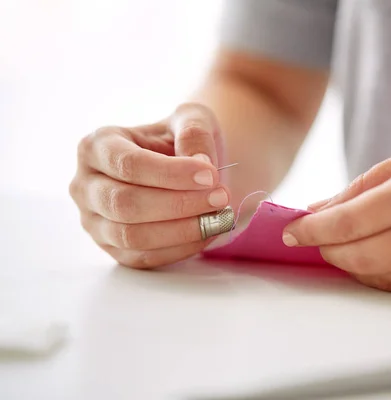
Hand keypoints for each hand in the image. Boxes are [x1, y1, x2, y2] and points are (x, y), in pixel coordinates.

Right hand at [69, 103, 231, 267]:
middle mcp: (85, 185)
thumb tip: (200, 165)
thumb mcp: (190, 120)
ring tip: (218, 217)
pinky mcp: (112, 248)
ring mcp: (94, 221)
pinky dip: (180, 249)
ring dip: (181, 230)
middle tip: (220, 198)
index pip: (128, 165)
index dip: (171, 174)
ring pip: (131, 236)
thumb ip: (194, 133)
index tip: (211, 175)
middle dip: (178, 204)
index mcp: (97, 146)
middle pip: (125, 204)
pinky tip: (209, 233)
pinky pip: (143, 258)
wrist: (180, 165)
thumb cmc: (178, 139)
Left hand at [283, 124, 390, 295]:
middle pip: (359, 259)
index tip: (290, 230)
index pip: (349, 221)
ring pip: (383, 280)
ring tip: (342, 247)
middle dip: (326, 251)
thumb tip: (327, 205)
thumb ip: (373, 181)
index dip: (312, 229)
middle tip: (312, 239)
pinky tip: (381, 256)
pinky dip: (387, 274)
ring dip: (352, 266)